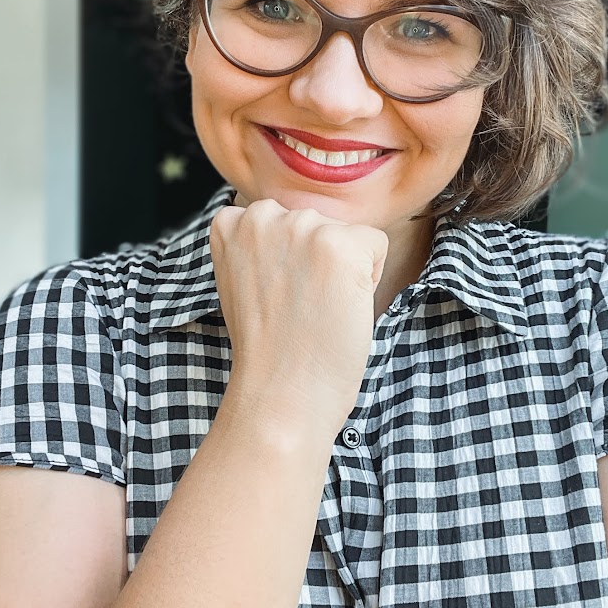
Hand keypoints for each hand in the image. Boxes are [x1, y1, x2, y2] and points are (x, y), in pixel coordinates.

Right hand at [209, 198, 388, 440]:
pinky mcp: (341, 243)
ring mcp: (303, 226)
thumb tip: (302, 227)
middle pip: (318, 223)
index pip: (283, 219)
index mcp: (231, 220)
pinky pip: (376, 245)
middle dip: (317, 261)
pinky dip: (370, 278)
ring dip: (343, 269)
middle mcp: (263, 214)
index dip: (289, 261)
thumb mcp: (243, 279)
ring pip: (346, 235)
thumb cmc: (269, 346)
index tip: (276, 295)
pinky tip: (340, 306)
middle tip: (298, 305)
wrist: (281, 392)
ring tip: (317, 307)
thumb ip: (261, 244)